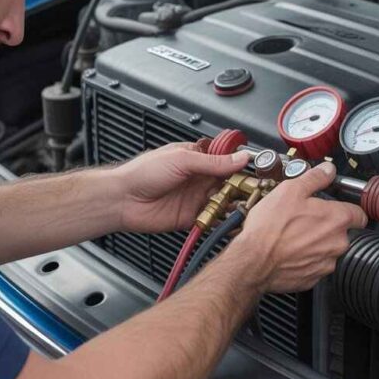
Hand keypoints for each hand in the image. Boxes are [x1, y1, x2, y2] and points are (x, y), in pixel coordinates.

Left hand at [108, 142, 248, 233]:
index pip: (226, 159)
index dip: (241, 164)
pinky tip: (232, 219)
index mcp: (196, 157)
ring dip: (235, 203)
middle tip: (254, 189)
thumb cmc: (143, 173)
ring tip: (246, 204)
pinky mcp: (192, 217)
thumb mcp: (182, 160)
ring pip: (224, 200)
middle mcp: (198, 178)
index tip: (256, 169)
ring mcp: (196, 198)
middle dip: (242, 185)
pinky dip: (224, 220)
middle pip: (229, 181)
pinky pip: (213, 219)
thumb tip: (240, 158)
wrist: (123, 200)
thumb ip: (213, 162)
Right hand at [230, 162, 367, 293]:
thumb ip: (315, 178)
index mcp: (337, 219)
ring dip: (317, 243)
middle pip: (343, 232)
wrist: (253, 261)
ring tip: (294, 235)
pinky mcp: (313, 278)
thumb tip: (328, 170)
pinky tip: (290, 251)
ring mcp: (326, 263)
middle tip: (306, 219)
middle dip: (328, 226)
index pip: (360, 214)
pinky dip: (306, 259)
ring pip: (329, 250)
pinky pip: (315, 265)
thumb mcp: (290, 191)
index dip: (348, 208)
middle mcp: (337, 243)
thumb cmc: (270, 227)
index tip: (337, 207)